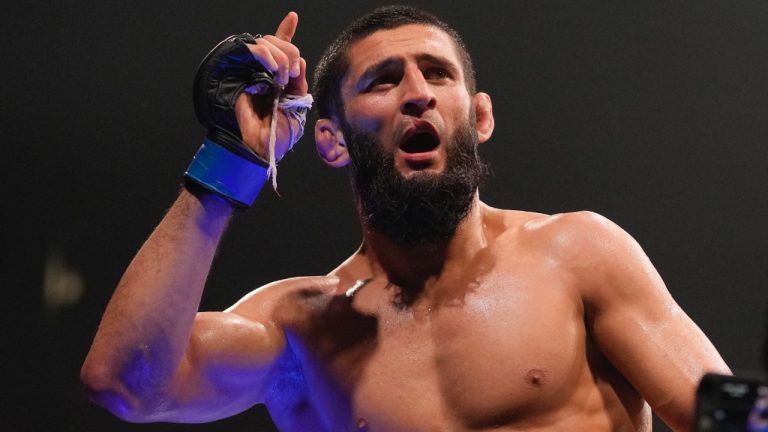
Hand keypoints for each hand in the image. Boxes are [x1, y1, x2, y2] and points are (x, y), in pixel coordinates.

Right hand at [193, 12, 307, 162]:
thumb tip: (298, 61)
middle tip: (290, 76)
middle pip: (277, 44)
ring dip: (281, 56)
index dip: (286, 33)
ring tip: (282, 78)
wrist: (260, 148)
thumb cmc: (278, 135)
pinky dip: (267, 54)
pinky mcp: (238, 72)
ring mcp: (250, 71)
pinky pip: (253, 49)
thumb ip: (300, 84)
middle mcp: (264, 73)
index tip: (292, 17)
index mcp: (278, 80)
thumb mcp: (297, 107)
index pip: (283, 52)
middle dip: (290, 53)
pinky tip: (274, 71)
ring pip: (266, 43)